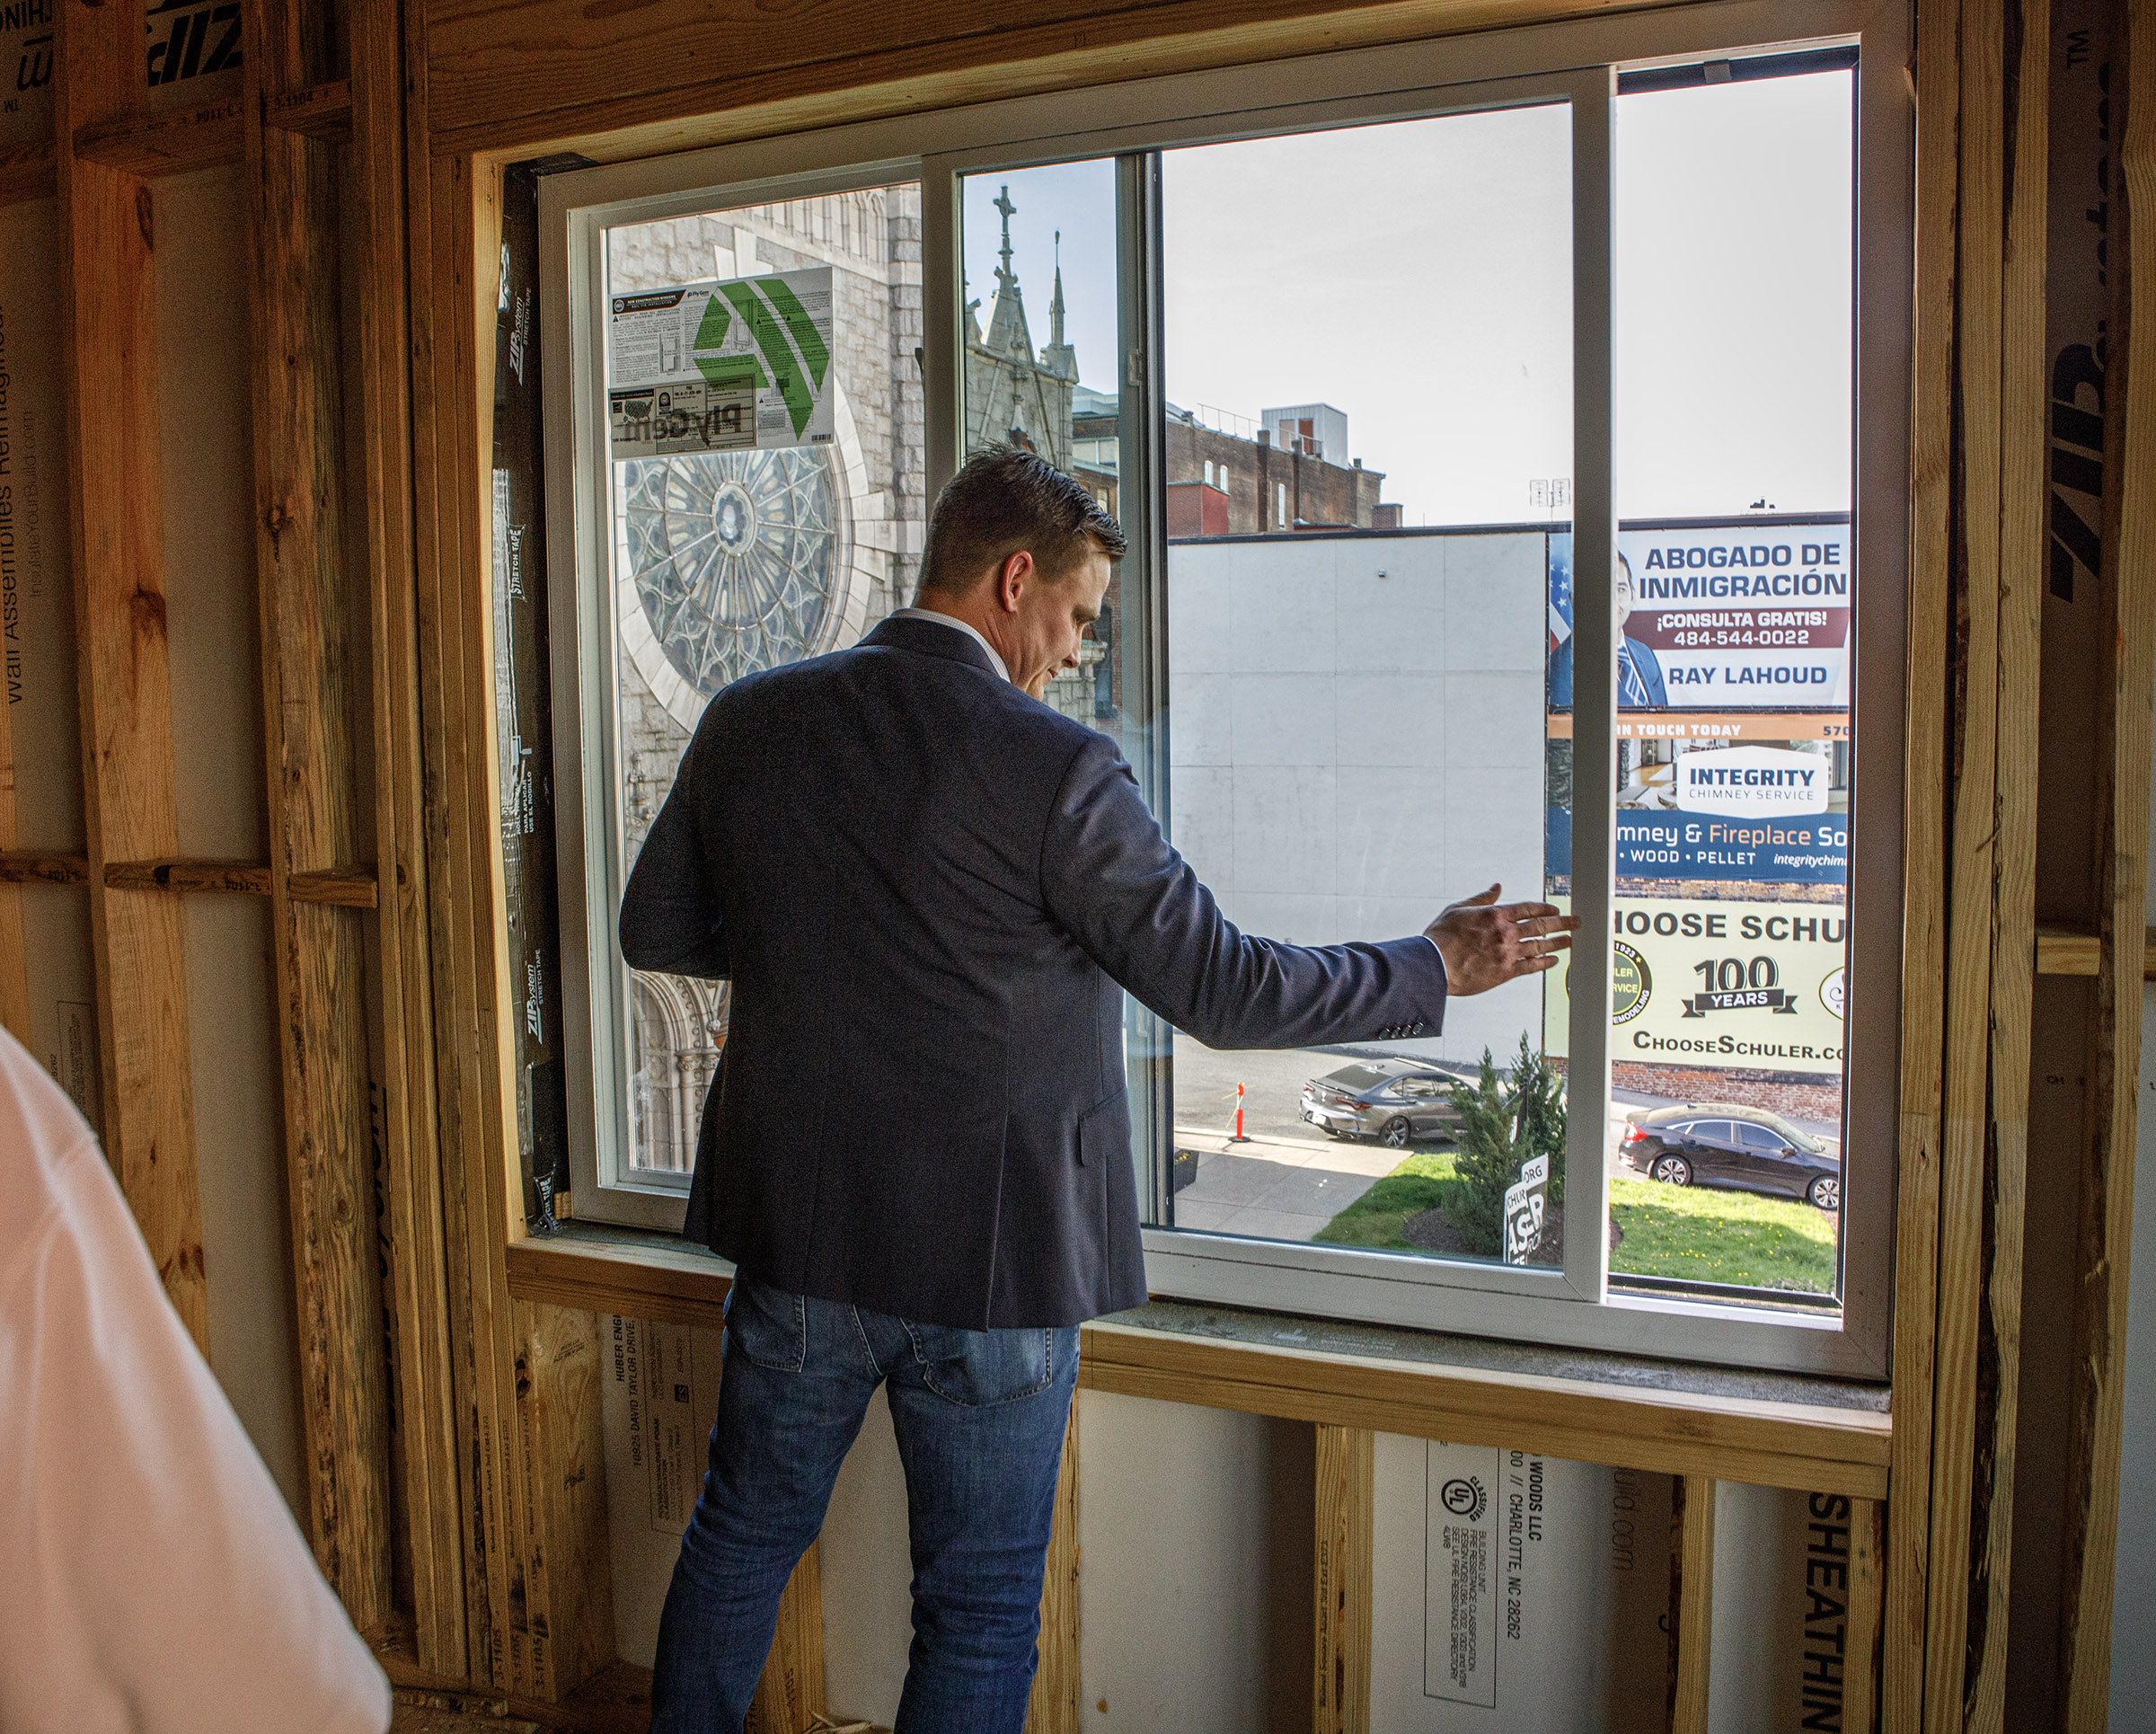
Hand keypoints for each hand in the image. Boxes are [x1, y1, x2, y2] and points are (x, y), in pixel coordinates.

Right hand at [1424, 884, 1580, 997]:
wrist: (1434, 965)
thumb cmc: (1441, 937)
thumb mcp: (1458, 909)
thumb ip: (1481, 899)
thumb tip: (1497, 887)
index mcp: (1495, 915)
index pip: (1528, 908)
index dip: (1545, 908)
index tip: (1556, 910)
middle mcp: (1506, 933)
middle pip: (1541, 925)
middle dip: (1562, 923)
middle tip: (1577, 922)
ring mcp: (1507, 953)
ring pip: (1540, 945)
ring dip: (1558, 942)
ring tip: (1571, 940)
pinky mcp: (1505, 972)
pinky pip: (1532, 967)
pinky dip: (1545, 963)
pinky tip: (1554, 960)